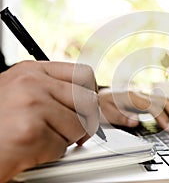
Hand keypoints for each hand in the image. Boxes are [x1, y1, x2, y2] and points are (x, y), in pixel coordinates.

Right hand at [0, 61, 98, 181]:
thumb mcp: (20, 92)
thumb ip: (51, 89)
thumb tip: (87, 98)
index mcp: (31, 71)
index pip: (83, 74)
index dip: (91, 93)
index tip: (86, 107)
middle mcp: (32, 83)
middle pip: (88, 100)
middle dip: (85, 120)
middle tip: (73, 130)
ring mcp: (31, 105)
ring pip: (79, 125)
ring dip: (65, 139)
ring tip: (41, 138)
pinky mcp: (30, 132)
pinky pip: (62, 147)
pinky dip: (50, 154)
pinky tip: (29, 149)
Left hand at [98, 88, 168, 130]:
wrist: (98, 96)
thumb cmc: (101, 105)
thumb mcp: (106, 113)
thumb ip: (121, 117)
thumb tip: (136, 121)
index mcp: (132, 97)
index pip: (152, 107)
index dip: (162, 118)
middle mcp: (140, 94)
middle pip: (163, 101)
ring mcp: (144, 95)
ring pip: (165, 100)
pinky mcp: (145, 99)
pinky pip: (161, 103)